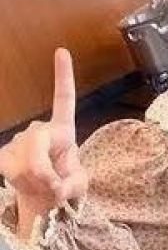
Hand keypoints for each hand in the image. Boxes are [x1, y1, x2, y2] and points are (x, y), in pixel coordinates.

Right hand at [0, 48, 86, 217]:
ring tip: (43, 186)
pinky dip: (21, 182)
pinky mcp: (4, 154)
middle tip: (54, 187)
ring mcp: (19, 140)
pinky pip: (10, 166)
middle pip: (36, 140)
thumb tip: (52, 182)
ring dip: (36, 180)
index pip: (63, 100)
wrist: (43, 198)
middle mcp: (39, 129)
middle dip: (43, 168)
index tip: (62, 51)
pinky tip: (24, 183)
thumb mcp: (78, 185)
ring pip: (24, 159)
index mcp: (63, 131)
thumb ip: (71, 183)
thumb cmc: (65, 186)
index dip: (63, 77)